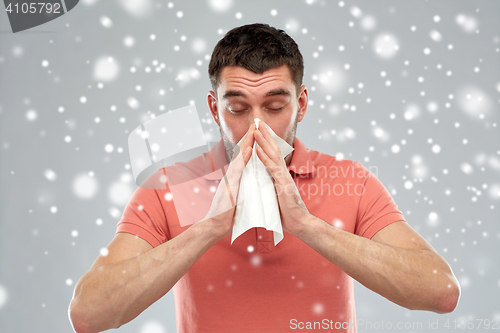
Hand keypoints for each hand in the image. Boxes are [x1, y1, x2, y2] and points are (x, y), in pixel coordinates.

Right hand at [200, 124, 254, 239]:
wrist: (216, 225)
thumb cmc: (227, 213)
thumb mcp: (238, 196)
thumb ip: (243, 186)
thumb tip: (249, 182)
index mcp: (235, 177)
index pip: (244, 157)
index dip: (250, 144)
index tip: (257, 132)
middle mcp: (232, 175)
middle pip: (241, 152)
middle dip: (248, 137)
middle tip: (256, 123)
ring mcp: (230, 179)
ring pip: (239, 157)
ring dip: (247, 142)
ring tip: (254, 130)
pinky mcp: (230, 186)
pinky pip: (238, 170)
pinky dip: (244, 158)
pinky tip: (250, 149)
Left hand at [253, 121, 311, 236]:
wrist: (299, 223)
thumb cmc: (287, 213)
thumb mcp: (276, 195)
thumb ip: (272, 186)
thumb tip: (265, 181)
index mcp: (279, 175)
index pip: (272, 154)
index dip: (265, 141)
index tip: (258, 129)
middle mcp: (282, 173)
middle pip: (273, 149)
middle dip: (264, 135)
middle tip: (257, 121)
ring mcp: (283, 178)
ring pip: (272, 155)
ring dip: (263, 142)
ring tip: (255, 130)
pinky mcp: (283, 185)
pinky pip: (272, 169)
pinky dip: (264, 159)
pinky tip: (258, 150)